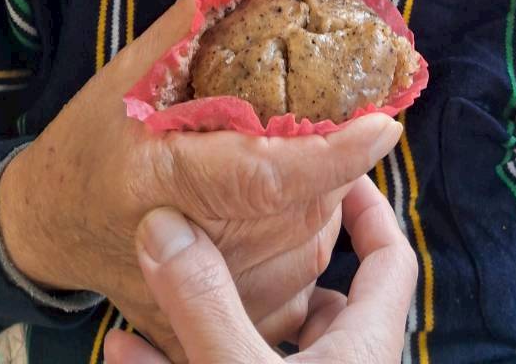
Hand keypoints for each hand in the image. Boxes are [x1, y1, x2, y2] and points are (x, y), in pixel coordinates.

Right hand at [0, 0, 402, 357]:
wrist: (46, 223)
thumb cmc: (90, 139)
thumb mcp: (130, 70)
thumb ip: (195, 20)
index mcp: (161, 176)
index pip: (263, 172)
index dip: (330, 153)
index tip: (384, 125)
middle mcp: (179, 247)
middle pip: (297, 211)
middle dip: (331, 165)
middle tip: (326, 125)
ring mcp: (193, 299)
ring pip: (304, 251)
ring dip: (323, 202)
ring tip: (298, 163)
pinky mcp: (205, 327)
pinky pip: (290, 291)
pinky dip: (303, 249)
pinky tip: (283, 214)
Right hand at [103, 175, 416, 363]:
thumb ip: (204, 305)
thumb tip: (163, 223)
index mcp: (363, 349)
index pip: (388, 259)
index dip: (368, 208)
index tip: (331, 169)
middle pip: (310, 303)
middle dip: (252, 268)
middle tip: (213, 228)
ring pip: (256, 352)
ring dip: (203, 322)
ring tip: (149, 292)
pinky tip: (128, 355)